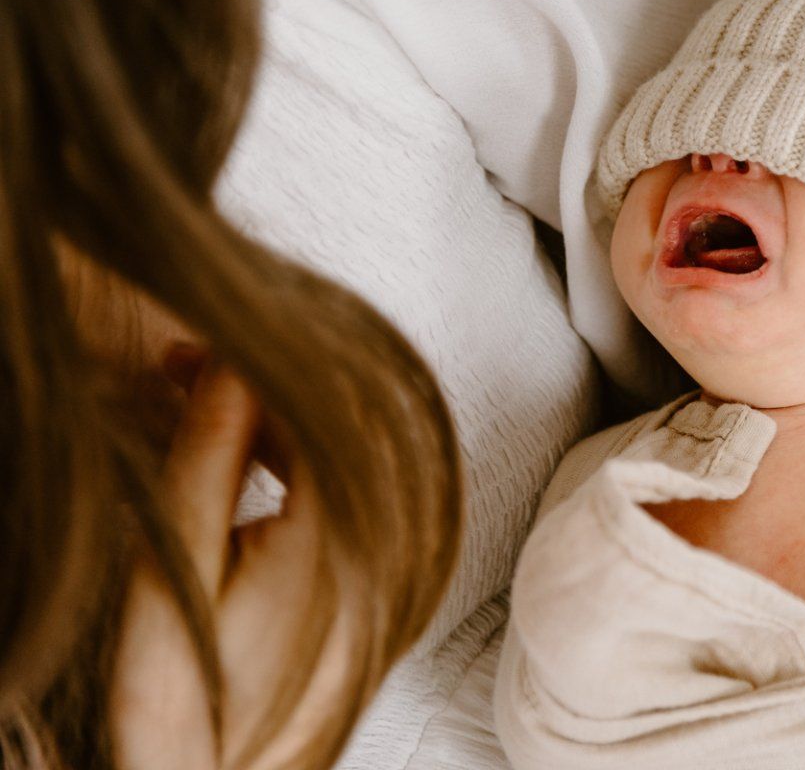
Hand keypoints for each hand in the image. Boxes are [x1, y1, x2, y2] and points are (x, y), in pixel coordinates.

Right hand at [109, 366, 358, 769]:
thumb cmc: (177, 690)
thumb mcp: (174, 566)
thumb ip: (209, 458)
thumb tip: (233, 362)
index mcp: (344, 537)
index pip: (328, 410)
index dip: (255, 366)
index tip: (189, 353)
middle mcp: (388, 550)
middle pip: (342, 431)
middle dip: (261, 387)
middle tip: (178, 369)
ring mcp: (391, 572)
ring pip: (349, 460)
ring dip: (277, 423)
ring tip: (198, 405)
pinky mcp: (378, 590)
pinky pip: (353, 499)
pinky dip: (299, 467)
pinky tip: (244, 458)